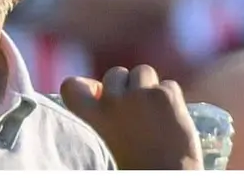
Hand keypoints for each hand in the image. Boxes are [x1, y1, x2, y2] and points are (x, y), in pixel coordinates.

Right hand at [60, 65, 203, 169]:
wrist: (165, 178)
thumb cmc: (135, 167)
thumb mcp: (103, 142)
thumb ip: (98, 114)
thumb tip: (98, 88)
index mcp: (91, 118)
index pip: (71, 86)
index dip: (87, 86)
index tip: (98, 95)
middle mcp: (112, 101)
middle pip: (115, 73)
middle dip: (125, 86)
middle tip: (136, 114)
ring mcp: (140, 95)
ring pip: (142, 72)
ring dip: (148, 86)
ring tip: (155, 115)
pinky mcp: (166, 95)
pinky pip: (167, 84)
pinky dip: (170, 97)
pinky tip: (171, 119)